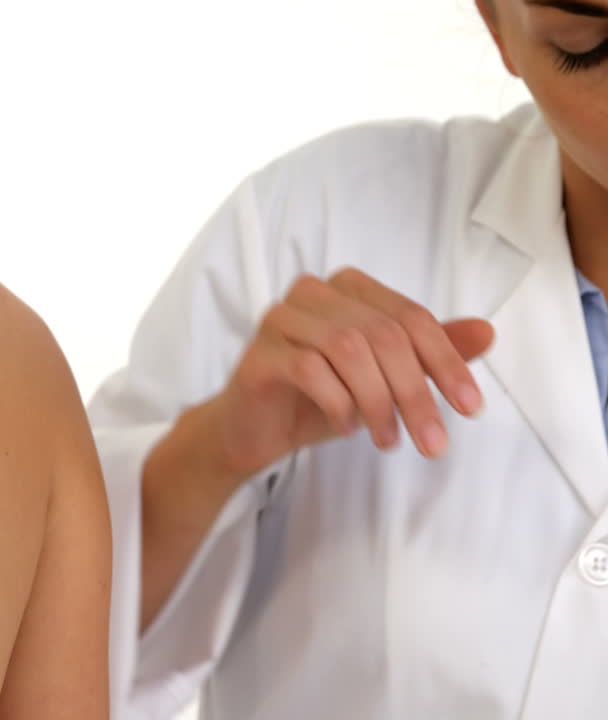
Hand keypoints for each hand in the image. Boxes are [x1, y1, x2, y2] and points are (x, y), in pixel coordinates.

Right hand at [212, 267, 494, 473]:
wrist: (255, 431)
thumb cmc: (321, 400)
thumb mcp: (386, 380)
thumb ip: (430, 354)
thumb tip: (488, 332)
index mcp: (348, 288)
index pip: (410, 317)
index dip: (447, 361)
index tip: (469, 410)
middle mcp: (313, 292)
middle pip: (383, 334)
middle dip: (415, 392)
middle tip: (432, 442)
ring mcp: (280, 318)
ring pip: (348, 348)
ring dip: (378, 401)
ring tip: (387, 440)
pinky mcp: (258, 353)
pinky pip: (309, 369)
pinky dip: (338, 403)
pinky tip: (346, 427)